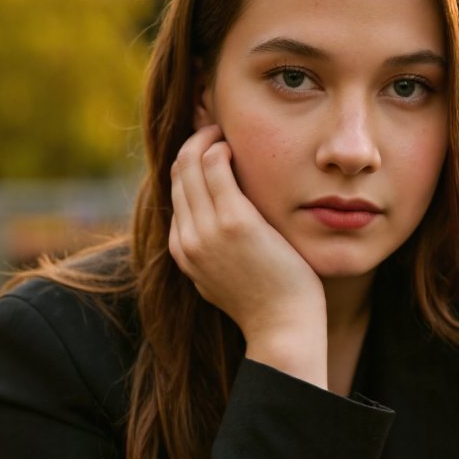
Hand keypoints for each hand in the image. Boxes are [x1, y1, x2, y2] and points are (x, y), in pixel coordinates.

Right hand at [169, 125, 327, 386]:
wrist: (282, 329)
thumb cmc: (268, 304)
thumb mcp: (228, 278)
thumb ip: (217, 251)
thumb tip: (220, 228)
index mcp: (184, 252)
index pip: (175, 194)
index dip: (188, 165)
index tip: (207, 148)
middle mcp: (188, 239)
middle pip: (177, 175)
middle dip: (192, 145)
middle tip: (215, 128)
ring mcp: (208, 230)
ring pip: (191, 166)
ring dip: (205, 140)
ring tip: (225, 131)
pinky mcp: (234, 222)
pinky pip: (215, 167)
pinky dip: (220, 148)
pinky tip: (234, 144)